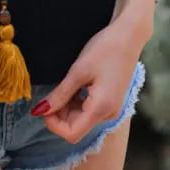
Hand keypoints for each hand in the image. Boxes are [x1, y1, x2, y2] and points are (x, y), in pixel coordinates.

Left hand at [30, 18, 142, 143]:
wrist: (129, 35)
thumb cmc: (105, 49)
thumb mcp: (78, 71)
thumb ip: (60, 94)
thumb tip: (40, 110)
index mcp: (101, 108)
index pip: (72, 134)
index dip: (54, 124)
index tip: (43, 106)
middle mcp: (109, 114)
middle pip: (76, 127)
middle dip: (59, 114)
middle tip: (51, 93)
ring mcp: (111, 108)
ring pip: (82, 119)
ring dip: (67, 108)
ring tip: (64, 85)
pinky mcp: (111, 101)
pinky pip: (89, 110)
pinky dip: (77, 102)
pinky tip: (75, 86)